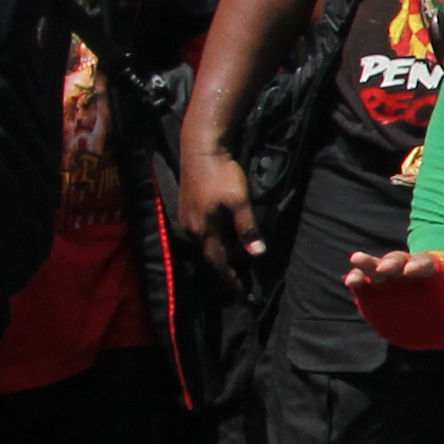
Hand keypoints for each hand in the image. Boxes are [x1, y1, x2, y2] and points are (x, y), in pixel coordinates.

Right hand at [178, 145, 260, 282]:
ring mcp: (187, 216)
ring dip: (222, 251)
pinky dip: (217, 237)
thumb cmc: (222, 175)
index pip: (218, 262)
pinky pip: (203, 230)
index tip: (241, 294)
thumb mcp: (239, 202)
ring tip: (239, 256)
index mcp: (203, 229)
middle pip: (211, 253)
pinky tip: (227, 234)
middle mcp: (191, 226)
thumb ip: (247, 228)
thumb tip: (256, 253)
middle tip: (245, 276)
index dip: (230, 279)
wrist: (200, 149)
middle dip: (227, 266)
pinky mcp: (188, 206)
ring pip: (207, 241)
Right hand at [346, 247, 443, 348]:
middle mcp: (407, 271)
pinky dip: (356, 280)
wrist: (440, 309)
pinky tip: (351, 281)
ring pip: (378, 267)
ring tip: (357, 260)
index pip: (425, 262)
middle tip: (385, 268)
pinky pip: (364, 283)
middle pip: (399, 260)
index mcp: (432, 272)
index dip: (419, 264)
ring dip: (368, 263)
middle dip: (392, 262)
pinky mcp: (375, 293)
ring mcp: (390, 280)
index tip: (412, 270)